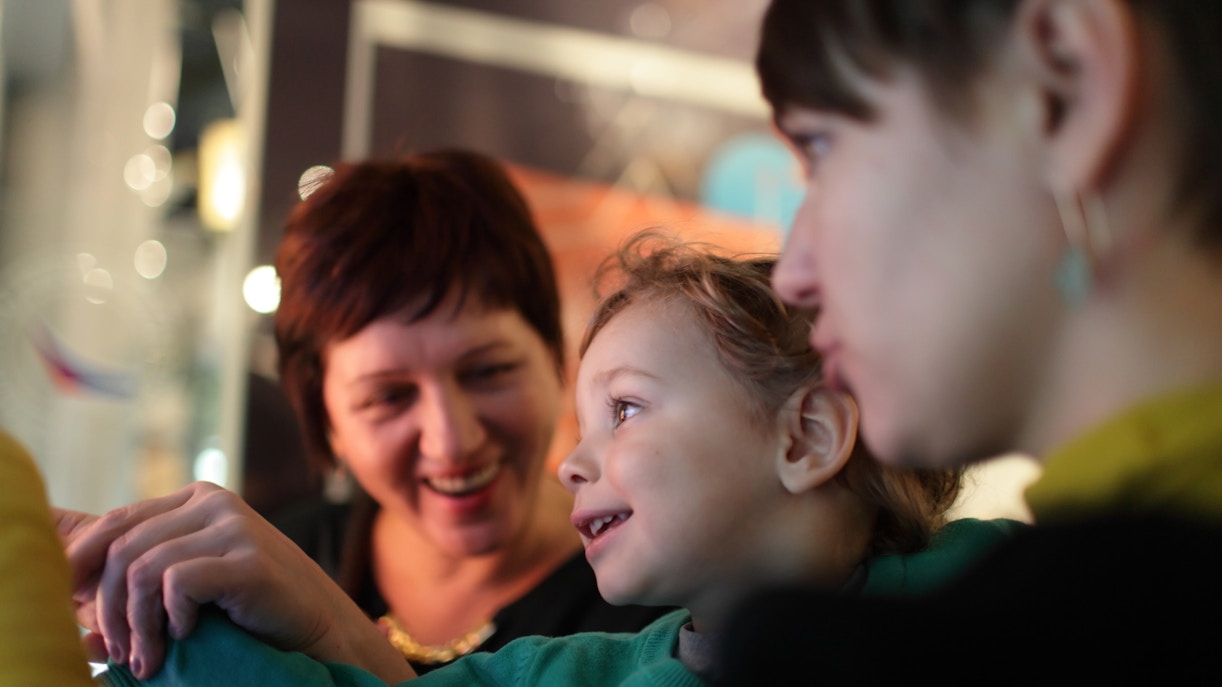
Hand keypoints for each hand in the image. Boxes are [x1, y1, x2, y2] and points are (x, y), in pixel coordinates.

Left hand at [55, 482, 413, 682]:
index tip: (75, 612)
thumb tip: (68, 580)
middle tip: (120, 653)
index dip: (83, 566)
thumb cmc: (252, 610)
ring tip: (149, 658)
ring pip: (142, 569)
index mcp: (198, 497)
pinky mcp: (248, 560)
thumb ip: (146, 567)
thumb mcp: (193, 577)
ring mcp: (235, 527)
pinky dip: (172, 619)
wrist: (322, 631)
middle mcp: (215, 501)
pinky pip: (177, 583)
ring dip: (136, 625)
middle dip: (108, 609)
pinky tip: (189, 635)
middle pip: (122, 548)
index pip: (116, 522)